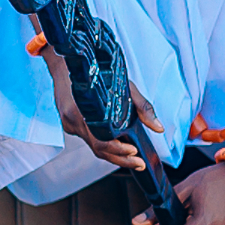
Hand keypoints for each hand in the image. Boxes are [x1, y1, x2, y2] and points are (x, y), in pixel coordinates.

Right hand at [25, 31, 157, 179]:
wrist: (66, 61)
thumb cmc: (94, 70)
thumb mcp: (124, 85)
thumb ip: (142, 107)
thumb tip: (158, 127)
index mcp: (84, 111)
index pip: (101, 142)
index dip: (118, 151)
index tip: (134, 153)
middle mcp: (74, 120)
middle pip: (98, 149)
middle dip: (120, 159)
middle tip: (138, 164)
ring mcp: (69, 124)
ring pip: (92, 146)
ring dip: (112, 154)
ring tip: (131, 158)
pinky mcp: (69, 124)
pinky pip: (87, 139)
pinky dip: (102, 144)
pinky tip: (115, 145)